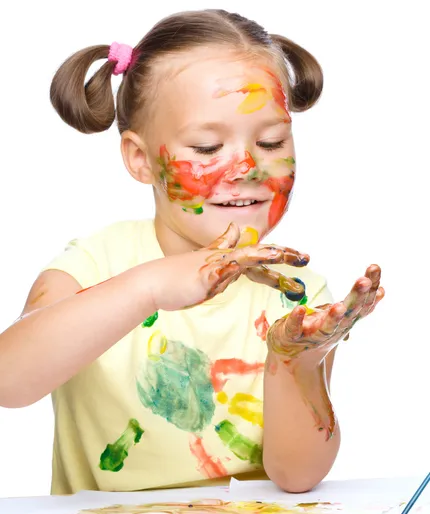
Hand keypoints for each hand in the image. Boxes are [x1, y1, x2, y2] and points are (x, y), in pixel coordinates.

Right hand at [149, 223, 309, 310]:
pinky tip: (263, 258)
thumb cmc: (175, 279)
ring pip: (250, 257)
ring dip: (272, 256)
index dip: (278, 257)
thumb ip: (221, 248)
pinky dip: (248, 260)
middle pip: (260, 255)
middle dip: (285, 256)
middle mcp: (225, 259)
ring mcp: (217, 264)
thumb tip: (236, 230)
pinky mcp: (208, 272)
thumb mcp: (204, 266)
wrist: (152, 283)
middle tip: (306, 258)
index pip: (257, 259)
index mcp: (227, 262)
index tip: (298, 259)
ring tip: (294, 256)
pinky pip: (232, 265)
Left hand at [267, 265, 384, 361]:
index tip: (375, 267)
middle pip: (349, 313)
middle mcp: (334, 329)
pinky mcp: (293, 337)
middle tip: (363, 281)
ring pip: (327, 327)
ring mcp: (314, 335)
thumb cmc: (318, 329)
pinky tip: (299, 309)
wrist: (293, 355)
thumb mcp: (341, 316)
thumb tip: (381, 289)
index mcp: (346, 321)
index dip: (370, 287)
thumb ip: (358, 304)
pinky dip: (297, 319)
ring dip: (334, 317)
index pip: (363, 303)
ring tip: (338, 306)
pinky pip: (295, 329)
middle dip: (357, 296)